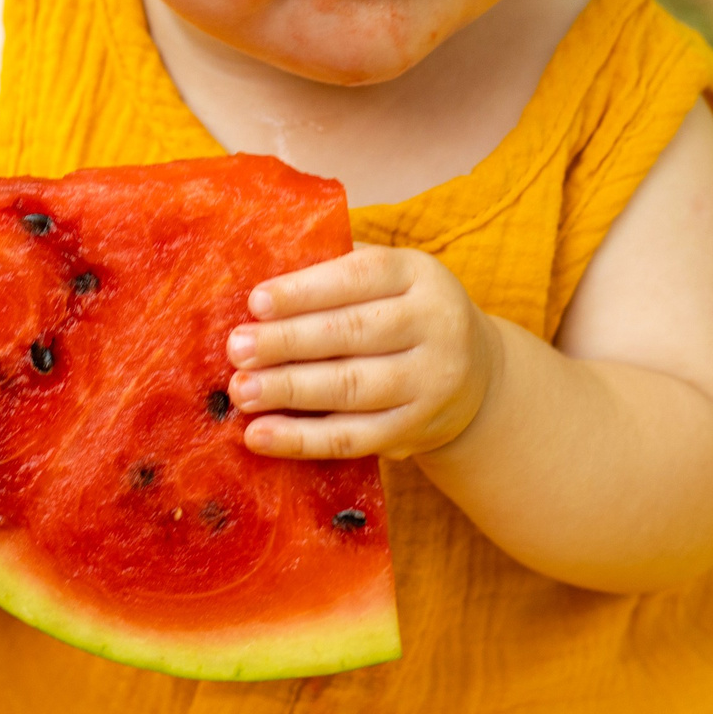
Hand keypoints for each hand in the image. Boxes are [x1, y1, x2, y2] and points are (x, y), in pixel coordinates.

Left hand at [225, 245, 500, 461]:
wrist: (475, 372)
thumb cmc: (403, 312)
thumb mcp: (391, 279)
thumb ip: (337, 273)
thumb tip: (260, 285)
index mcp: (419, 274)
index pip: (361, 276)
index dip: (306, 290)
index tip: (256, 302)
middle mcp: (435, 325)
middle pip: (354, 333)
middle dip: (288, 342)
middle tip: (237, 349)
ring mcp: (430, 382)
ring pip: (352, 387)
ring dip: (290, 391)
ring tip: (242, 390)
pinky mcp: (414, 430)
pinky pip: (352, 438)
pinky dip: (301, 439)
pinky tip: (260, 435)